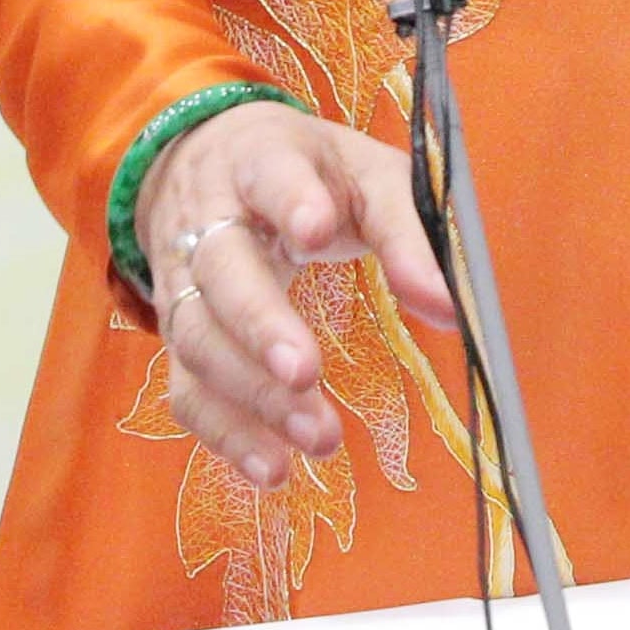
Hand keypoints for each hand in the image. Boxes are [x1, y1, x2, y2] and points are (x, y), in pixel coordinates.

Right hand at [135, 104, 454, 488]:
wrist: (205, 159)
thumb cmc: (307, 174)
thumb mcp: (365, 177)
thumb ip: (408, 234)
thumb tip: (451, 310)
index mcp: (261, 160)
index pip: (271, 176)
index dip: (290, 202)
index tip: (317, 232)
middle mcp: (208, 219)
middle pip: (221, 270)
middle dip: (260, 323)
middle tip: (305, 371)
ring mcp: (183, 281)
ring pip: (200, 338)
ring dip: (255, 395)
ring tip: (320, 437)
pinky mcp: (179, 334)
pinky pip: (188, 390)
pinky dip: (226, 435)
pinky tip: (274, 470)